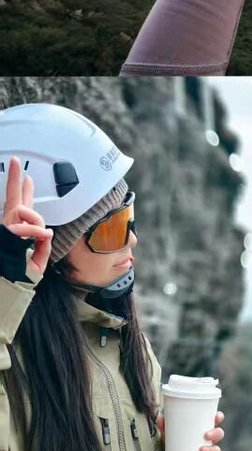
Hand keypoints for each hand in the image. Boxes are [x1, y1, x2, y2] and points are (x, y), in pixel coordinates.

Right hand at [2, 158, 52, 275]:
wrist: (13, 288)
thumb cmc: (23, 275)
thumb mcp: (39, 255)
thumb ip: (43, 241)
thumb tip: (47, 230)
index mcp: (20, 230)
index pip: (21, 207)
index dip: (24, 190)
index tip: (26, 176)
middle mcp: (10, 228)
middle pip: (13, 200)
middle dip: (14, 180)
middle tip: (15, 162)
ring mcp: (6, 232)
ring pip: (22, 211)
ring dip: (35, 220)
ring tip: (39, 234)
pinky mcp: (5, 238)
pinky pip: (22, 227)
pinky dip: (35, 231)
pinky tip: (41, 235)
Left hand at [158, 411, 223, 450]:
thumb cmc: (177, 440)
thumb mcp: (171, 432)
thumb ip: (165, 426)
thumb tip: (160, 418)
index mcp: (205, 426)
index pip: (217, 419)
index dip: (219, 417)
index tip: (216, 416)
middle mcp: (209, 437)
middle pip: (219, 433)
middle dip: (216, 432)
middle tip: (206, 434)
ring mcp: (208, 449)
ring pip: (216, 447)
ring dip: (211, 447)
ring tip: (201, 449)